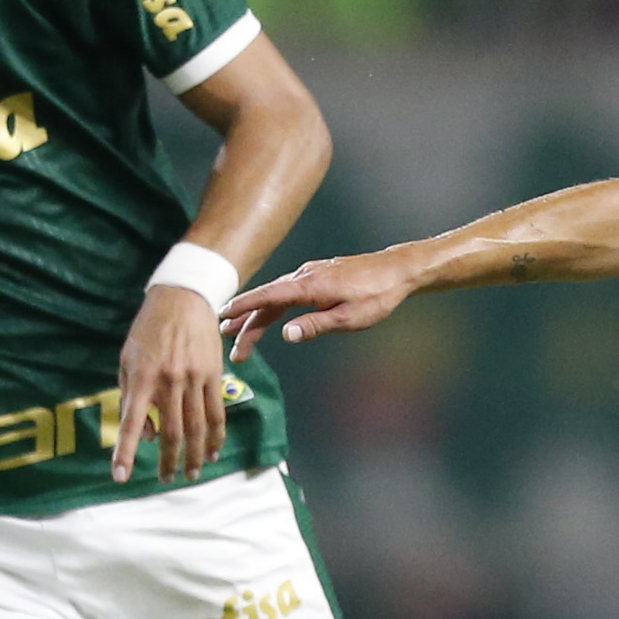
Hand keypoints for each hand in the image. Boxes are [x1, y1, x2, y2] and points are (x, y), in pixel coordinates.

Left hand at [115, 286, 227, 484]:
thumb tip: (144, 433)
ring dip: (195, 456)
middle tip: (167, 480)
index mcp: (142, 378)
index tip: (120, 476)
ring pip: (197, 428)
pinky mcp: (214, 376)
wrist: (183, 299)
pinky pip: (216, 413)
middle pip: (172, 433)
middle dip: (168, 461)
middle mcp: (169, 383)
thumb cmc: (148, 330)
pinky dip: (216, 436)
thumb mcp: (127, 360)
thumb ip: (130, 396)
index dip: (124, 452)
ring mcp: (194, 380)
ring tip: (192, 474)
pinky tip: (214, 452)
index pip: (130, 423)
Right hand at [222, 247, 420, 355]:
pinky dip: (273, 305)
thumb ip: (316, 324)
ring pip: (276, 296)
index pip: (267, 297)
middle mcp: (304, 276)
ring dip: (258, 316)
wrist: (397, 270)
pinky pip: (287, 290)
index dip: (242, 307)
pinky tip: (269, 316)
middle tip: (232, 348)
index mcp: (308, 286)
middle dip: (247, 324)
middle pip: (267, 301)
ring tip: (240, 334)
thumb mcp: (349, 317)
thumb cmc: (377, 295)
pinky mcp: (318, 275)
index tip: (221, 317)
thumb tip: (286, 334)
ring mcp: (310, 273)